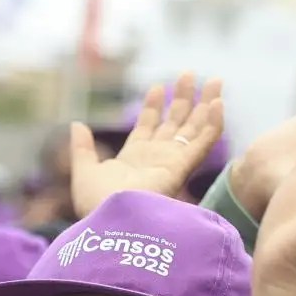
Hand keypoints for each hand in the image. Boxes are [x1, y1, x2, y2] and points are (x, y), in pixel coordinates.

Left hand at [68, 73, 224, 217]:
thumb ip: (82, 148)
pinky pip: (203, 141)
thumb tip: (76, 124)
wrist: (113, 221)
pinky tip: (219, 103)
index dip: (153, 106)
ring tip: (214, 80)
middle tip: (188, 74)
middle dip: (182, 98)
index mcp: (135, 158)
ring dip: (204, 104)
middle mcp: (157, 158)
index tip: (158, 87)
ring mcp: (172, 161)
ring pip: (193, 128)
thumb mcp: (84, 171)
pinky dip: (213, 123)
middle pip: (174, 122)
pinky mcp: (182, 166)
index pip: (148, 126)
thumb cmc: (97, 204)